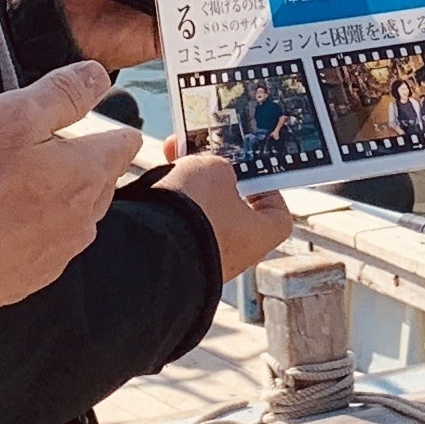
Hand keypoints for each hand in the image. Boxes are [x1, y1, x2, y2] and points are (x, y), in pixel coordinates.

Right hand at [0, 63, 140, 318]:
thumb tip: (97, 75)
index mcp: (88, 172)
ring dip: (52, 197)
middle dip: (76, 162)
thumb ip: (62, 92)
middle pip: (100, 180)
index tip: (84, 122)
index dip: (107, 127)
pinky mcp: (34, 276)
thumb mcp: (14, 114)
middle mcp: (85, 216)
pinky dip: (30, 230)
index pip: (125, 143)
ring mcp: (61, 251)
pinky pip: (45, 245)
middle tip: (29, 150)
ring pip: (73, 214)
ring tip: (6, 185)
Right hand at [156, 152, 294, 281]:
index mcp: (257, 237)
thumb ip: (221, 168)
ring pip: (200, 218)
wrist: (147, 248)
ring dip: (188, 193)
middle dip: (216, 184)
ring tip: (171, 167)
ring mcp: (201, 263)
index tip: (254, 173)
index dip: (268, 191)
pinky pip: (176, 230)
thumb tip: (214, 172)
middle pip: (233, 212)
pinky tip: (153, 189)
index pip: (277, 216)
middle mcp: (233, 256)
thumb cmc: (194, 211)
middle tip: (204, 160)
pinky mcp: (172, 261)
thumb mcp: (214, 170)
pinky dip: (169, 209)